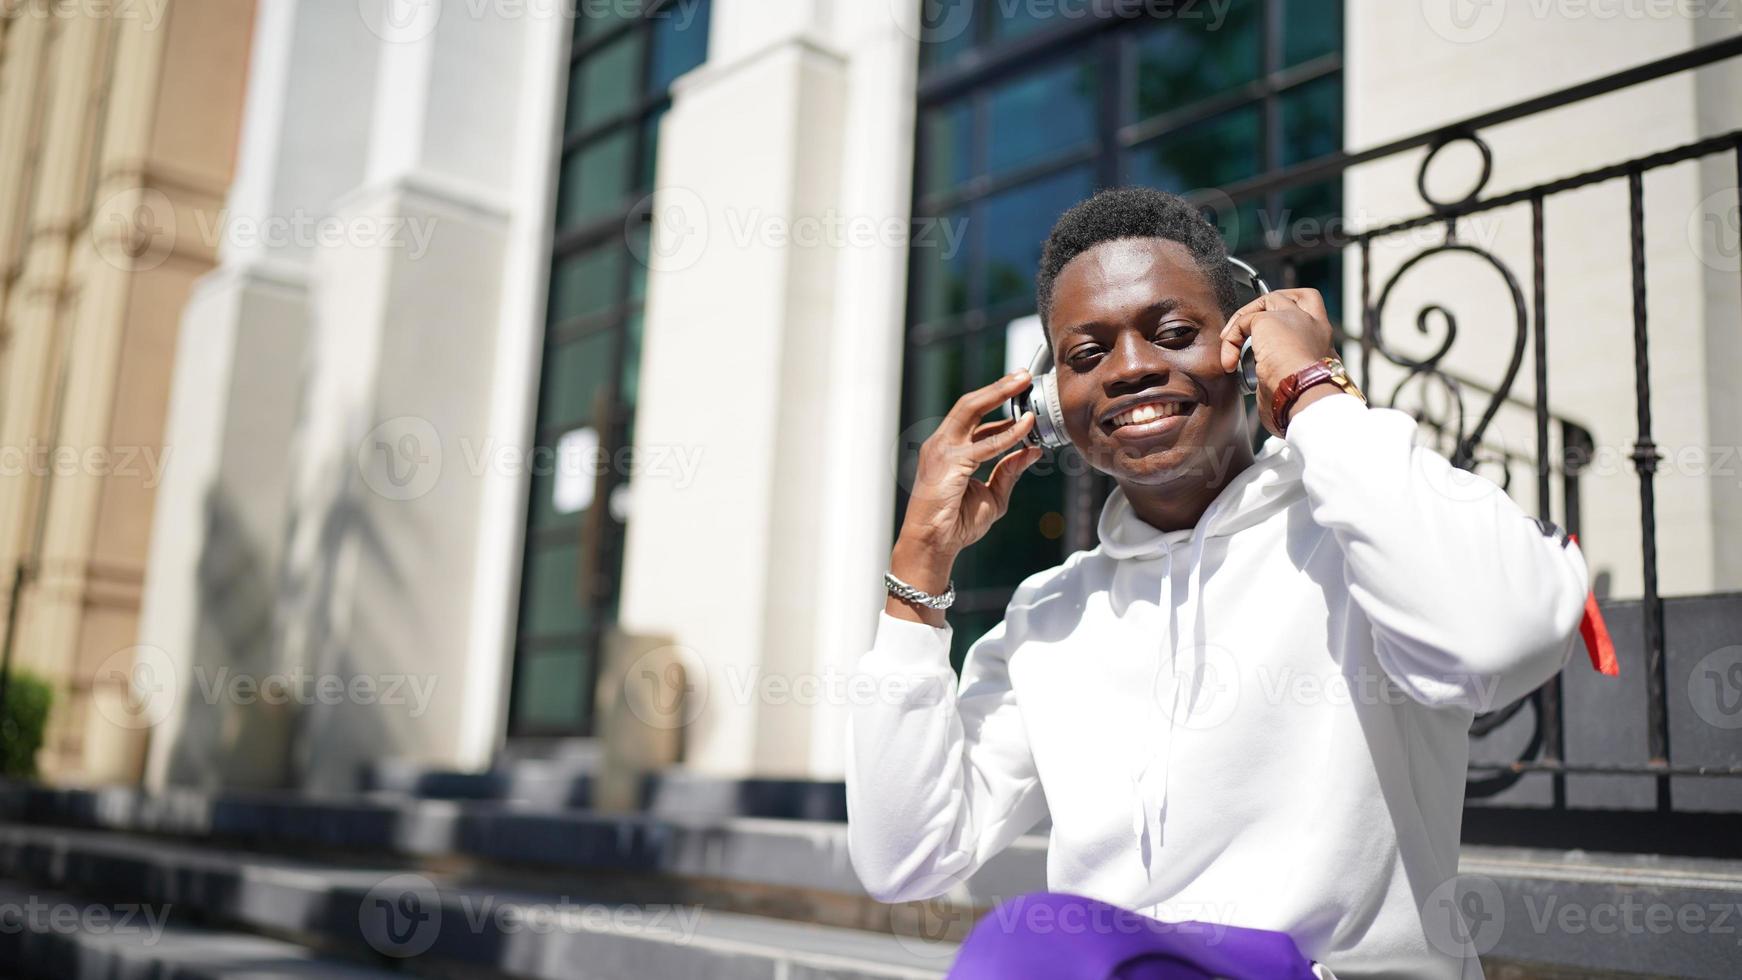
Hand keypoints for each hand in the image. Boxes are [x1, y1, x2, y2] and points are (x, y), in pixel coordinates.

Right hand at [889, 370, 1041, 621]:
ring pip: (971, 410)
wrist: (933, 545)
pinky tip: (1027, 427)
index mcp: (948, 450)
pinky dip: (1008, 434)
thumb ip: (1009, 472)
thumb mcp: (993, 496)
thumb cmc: (955, 524)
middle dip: (998, 388)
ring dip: (999, 394)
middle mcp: (941, 444)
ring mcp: (941, 450)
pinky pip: (984, 444)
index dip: (1001, 407)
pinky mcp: (948, 462)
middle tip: (1023, 375)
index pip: (975, 420)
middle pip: (970, 405)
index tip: (1022, 396)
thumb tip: (1032, 451)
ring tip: (1023, 383)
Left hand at [1217, 288, 1336, 436]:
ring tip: (1230, 343)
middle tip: (1253, 322)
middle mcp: (1314, 328)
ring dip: (1246, 317)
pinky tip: (1228, 362)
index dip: (1296, 325)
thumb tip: (1266, 395)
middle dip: (1279, 302)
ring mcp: (1295, 319)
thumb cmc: (1302, 405)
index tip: (1276, 344)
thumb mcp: (1297, 392)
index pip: (1315, 325)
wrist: (1305, 397)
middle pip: (1304, 297)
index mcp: (1324, 347)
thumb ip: (1284, 386)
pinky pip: (1245, 320)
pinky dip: (1231, 339)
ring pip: (1272, 298)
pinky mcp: (1270, 321)